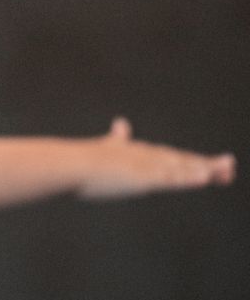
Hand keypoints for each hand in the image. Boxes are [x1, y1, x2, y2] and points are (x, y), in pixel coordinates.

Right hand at [77, 117, 234, 199]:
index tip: (209, 166)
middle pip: (181, 160)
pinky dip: (189, 176)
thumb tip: (121, 122)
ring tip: (227, 168)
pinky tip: (205, 177)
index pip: (169, 157)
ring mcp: (145, 165)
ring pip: (181, 167)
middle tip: (230, 165)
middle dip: (206, 164)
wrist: (69, 165)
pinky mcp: (142, 176)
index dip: (189, 162)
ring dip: (205, 168)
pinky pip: (171, 177)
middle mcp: (145, 155)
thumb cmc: (80, 163)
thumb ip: (115, 138)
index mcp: (136, 153)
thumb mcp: (102, 151)